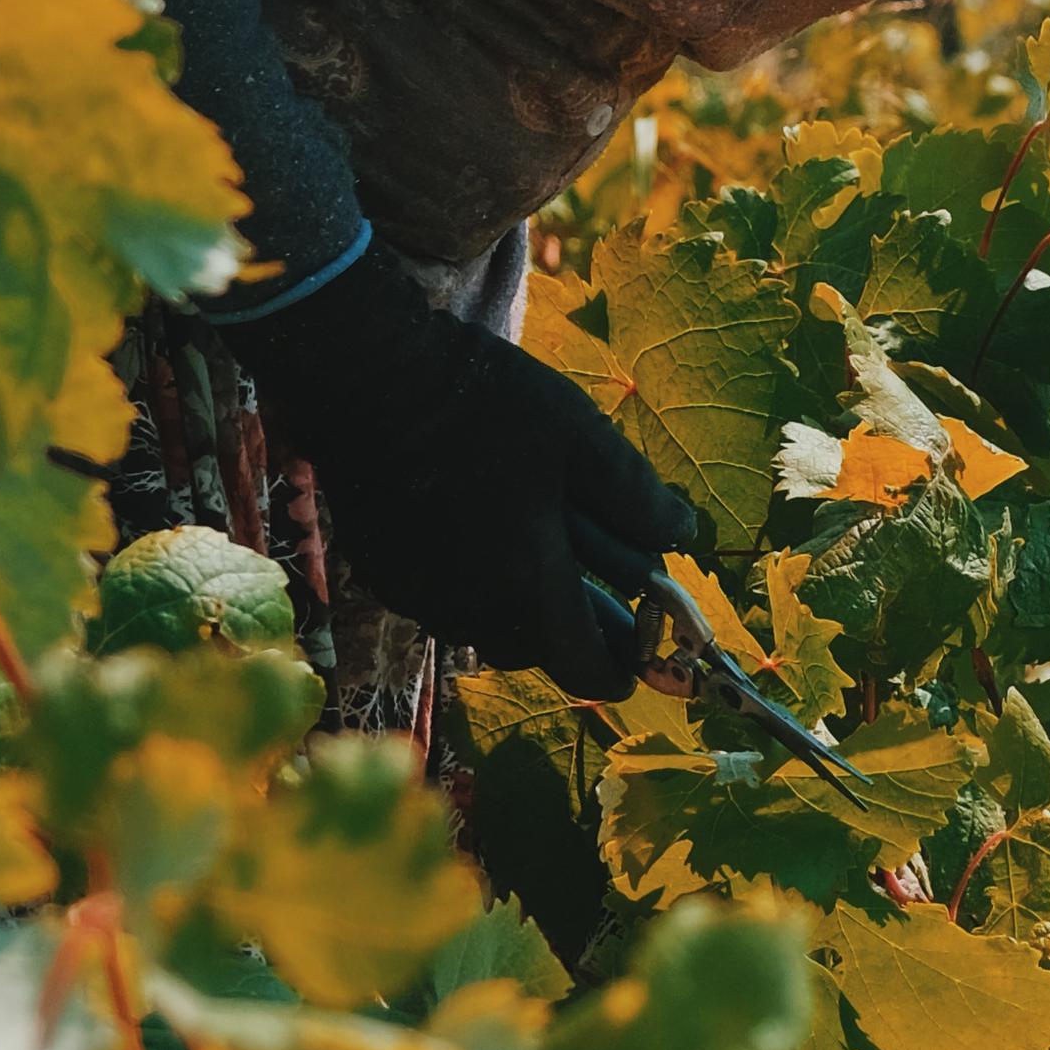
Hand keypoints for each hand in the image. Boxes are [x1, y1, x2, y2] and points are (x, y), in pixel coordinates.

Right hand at [243, 248, 691, 690]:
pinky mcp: (384, 573)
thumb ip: (638, 498)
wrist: (366, 379)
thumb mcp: (582, 439)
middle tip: (601, 585)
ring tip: (539, 546)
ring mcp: (419, 596)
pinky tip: (480, 528)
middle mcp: (469, 611)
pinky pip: (444, 601)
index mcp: (527, 588)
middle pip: (536, 651)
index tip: (640, 652)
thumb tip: (683, 536)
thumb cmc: (484, 407)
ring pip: (486, 627)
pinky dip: (473, 583)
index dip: (620, 669)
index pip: (584, 670)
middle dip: (572, 629)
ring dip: (520, 605)